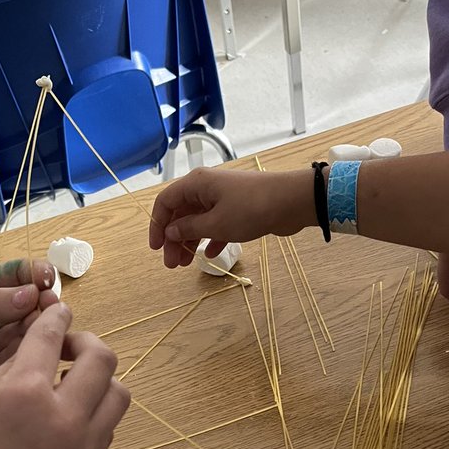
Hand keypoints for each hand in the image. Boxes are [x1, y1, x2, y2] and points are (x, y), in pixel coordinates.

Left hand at [0, 259, 58, 406]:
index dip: (36, 276)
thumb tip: (31, 294)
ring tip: (44, 335)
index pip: (20, 277)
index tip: (48, 280)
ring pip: (29, 338)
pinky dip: (28, 362)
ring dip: (40, 335)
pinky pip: (16, 367)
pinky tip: (35, 358)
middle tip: (50, 311)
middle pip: (31, 310)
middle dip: (43, 309)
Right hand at [0, 302, 129, 448]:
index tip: (59, 313)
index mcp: (25, 392)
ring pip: (118, 396)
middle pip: (103, 360)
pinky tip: (67, 416)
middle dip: (87, 343)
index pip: (53, 336)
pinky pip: (106, 430)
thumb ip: (14, 365)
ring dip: (100, 380)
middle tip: (68, 349)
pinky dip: (93, 414)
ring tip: (72, 384)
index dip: (56, 318)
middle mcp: (62, 418)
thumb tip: (43, 341)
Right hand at [150, 167, 306, 267]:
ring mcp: (223, 198)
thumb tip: (170, 232)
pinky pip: (216, 224)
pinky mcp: (238, 208)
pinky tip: (209, 255)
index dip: (157, 225)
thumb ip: (190, 229)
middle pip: (181, 214)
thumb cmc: (251, 209)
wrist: (292, 201)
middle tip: (172, 264)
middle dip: (174, 239)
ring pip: (198, 221)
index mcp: (196, 184)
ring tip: (187, 264)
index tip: (157, 248)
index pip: (165, 202)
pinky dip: (210, 239)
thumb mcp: (216, 224)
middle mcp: (206, 188)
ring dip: (190, 242)